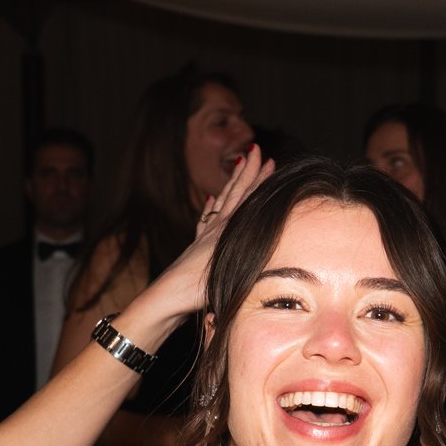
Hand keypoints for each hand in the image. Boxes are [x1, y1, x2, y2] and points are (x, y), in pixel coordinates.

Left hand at [126, 144, 273, 339]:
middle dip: (247, 170)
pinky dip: (210, 205)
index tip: (266, 157)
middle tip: (255, 149)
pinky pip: (205, 218)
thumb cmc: (200, 288)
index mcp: (227, 229)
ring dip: (232, 182)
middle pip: (235, 191)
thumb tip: (276, 243)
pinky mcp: (195, 244)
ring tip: (238, 165)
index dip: (257, 177)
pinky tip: (210, 198)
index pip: (247, 197)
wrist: (169, 296)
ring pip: (221, 200)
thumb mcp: (234, 269)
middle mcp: (216, 226)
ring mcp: (204, 234)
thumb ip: (255, 255)